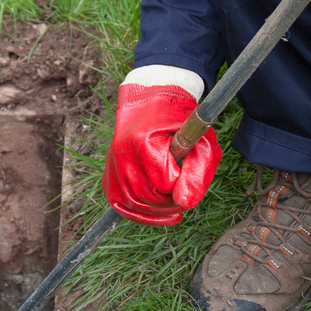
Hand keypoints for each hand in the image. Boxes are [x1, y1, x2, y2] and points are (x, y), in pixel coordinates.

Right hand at [103, 84, 221, 225]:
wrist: (152, 98)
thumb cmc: (181, 120)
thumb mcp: (201, 142)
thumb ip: (197, 173)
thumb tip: (184, 204)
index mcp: (144, 141)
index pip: (165, 184)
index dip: (182, 185)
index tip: (189, 174)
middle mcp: (123, 153)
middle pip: (147, 197)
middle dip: (170, 202)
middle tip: (185, 192)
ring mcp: (113, 162)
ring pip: (133, 204)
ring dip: (156, 209)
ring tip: (172, 201)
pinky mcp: (109, 171)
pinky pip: (119, 202)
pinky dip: (137, 211)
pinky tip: (154, 210)